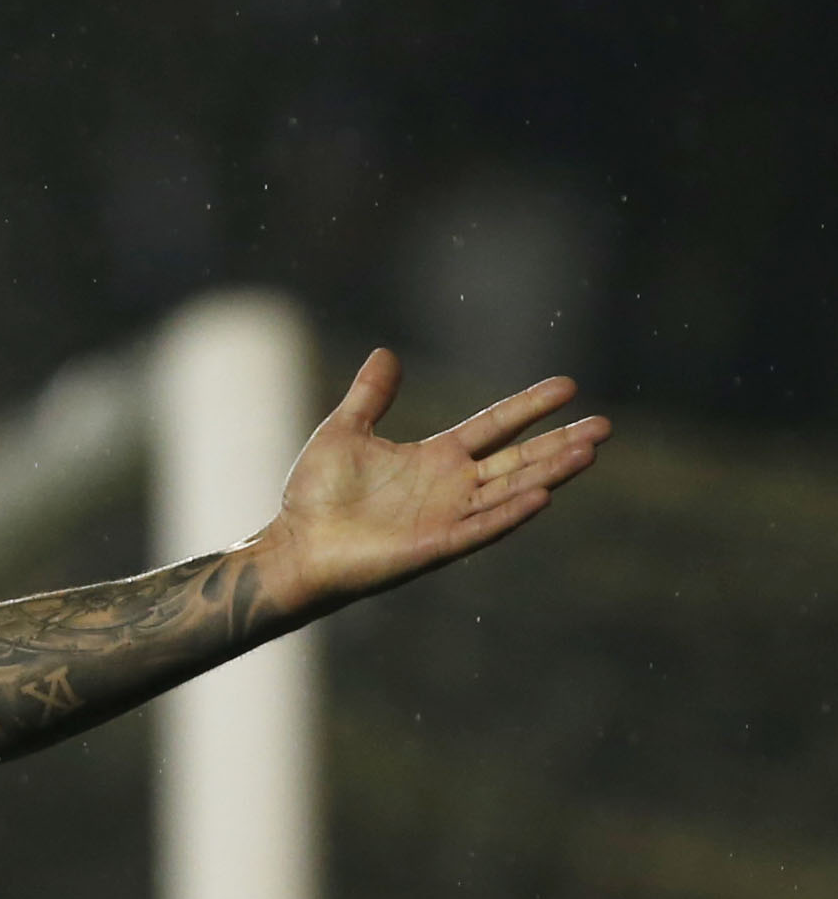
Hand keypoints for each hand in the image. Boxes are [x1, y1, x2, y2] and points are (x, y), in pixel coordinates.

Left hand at [260, 349, 607, 611]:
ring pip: (511, 490)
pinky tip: (542, 494)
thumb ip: (370, 396)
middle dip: (562, 442)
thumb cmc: (315, 496)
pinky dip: (510, 512)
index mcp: (435, 459)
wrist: (293, 546)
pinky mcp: (435, 545)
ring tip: (590, 451)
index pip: (495, 426)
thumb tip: (386, 353)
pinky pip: (482, 527)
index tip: (568, 386)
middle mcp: (451, 488)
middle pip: (519, 459)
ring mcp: (448, 518)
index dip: (530, 407)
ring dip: (550, 472)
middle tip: (606, 426)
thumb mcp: (344, 431)